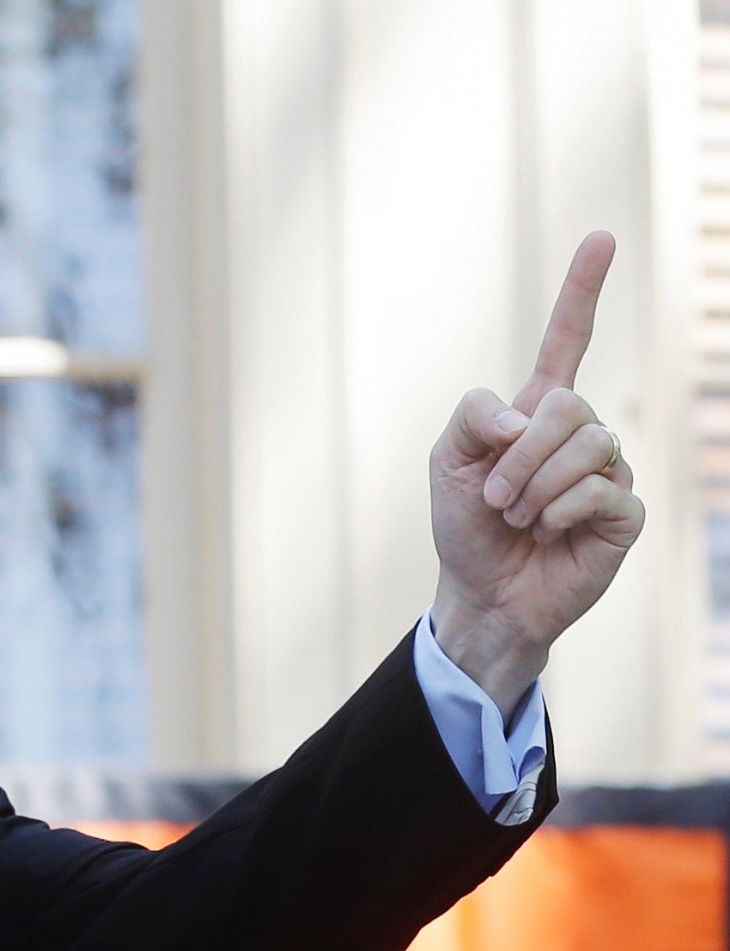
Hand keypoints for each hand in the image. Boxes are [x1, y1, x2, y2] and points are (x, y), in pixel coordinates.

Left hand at [427, 231, 644, 713]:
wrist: (482, 595)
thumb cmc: (464, 529)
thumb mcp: (444, 465)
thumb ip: (472, 417)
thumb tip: (526, 413)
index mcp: (539, 412)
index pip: (569, 339)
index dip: (583, 289)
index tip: (601, 237)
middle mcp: (582, 432)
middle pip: (568, 404)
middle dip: (520, 454)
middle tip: (494, 497)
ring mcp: (609, 470)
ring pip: (588, 445)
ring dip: (535, 487)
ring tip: (517, 517)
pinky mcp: (624, 512)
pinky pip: (600, 491)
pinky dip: (558, 512)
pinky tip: (547, 531)